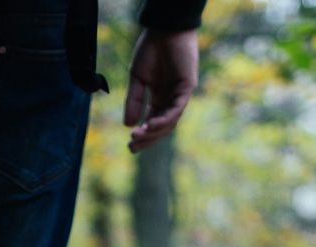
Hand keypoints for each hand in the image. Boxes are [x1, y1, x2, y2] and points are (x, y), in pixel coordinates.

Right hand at [123, 28, 198, 152]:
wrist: (164, 30)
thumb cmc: (151, 50)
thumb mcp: (137, 78)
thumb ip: (134, 100)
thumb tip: (128, 124)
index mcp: (160, 97)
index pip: (152, 122)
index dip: (142, 135)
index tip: (129, 146)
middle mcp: (171, 99)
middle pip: (162, 126)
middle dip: (147, 138)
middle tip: (132, 147)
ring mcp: (180, 94)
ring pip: (170, 121)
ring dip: (154, 131)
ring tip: (138, 136)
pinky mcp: (187, 87)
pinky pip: (177, 108)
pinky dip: (165, 118)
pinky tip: (151, 124)